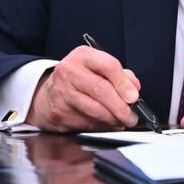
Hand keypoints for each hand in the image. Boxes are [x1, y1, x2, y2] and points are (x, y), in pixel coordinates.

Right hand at [26, 46, 140, 131]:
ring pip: (94, 110)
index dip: (124, 83)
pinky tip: (108, 125)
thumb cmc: (81, 79)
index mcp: (83, 56)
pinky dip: (101, 127)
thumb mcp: (98, 68)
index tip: (134, 97)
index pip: (108, 65)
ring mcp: (62, 92)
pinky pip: (86, 123)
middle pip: (101, 90)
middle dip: (120, 107)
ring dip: (113, 119)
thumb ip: (120, 75)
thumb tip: (134, 90)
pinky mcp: (59, 112)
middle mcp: (69, 71)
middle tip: (132, 116)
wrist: (49, 93)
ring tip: (123, 121)